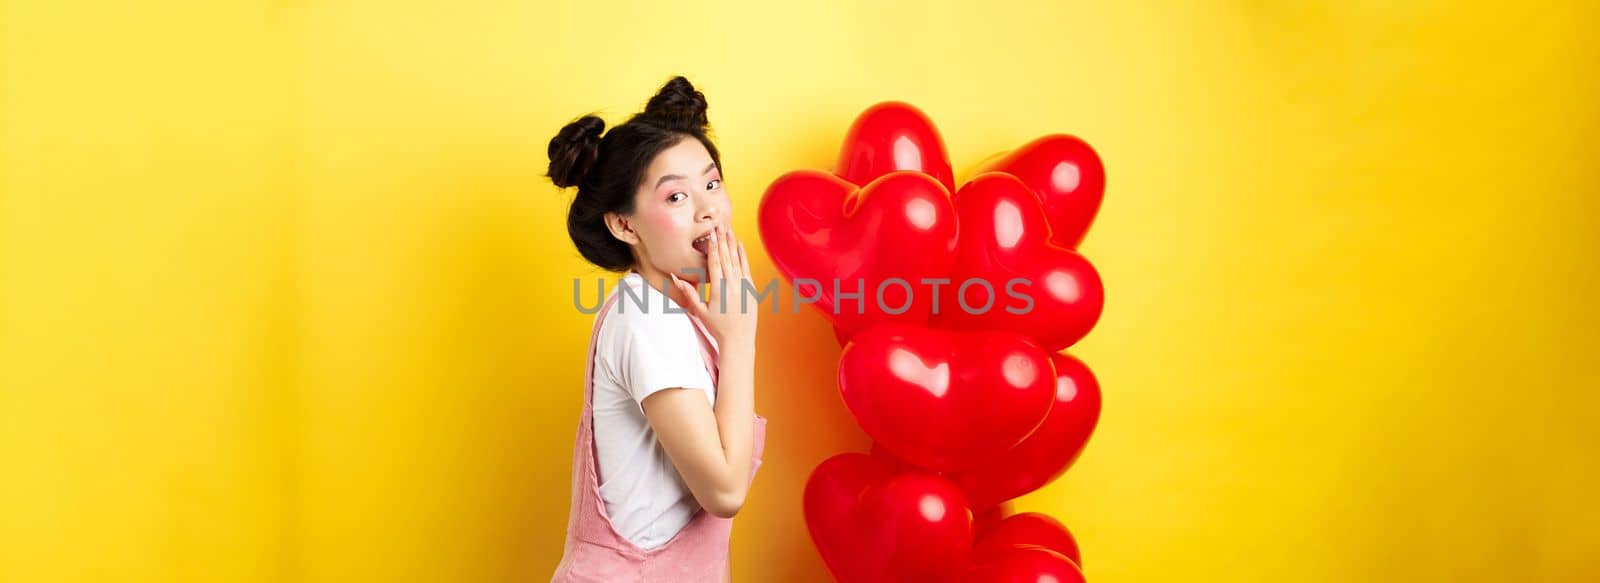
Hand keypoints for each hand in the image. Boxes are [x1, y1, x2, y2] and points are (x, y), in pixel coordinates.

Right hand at [672, 224, 757, 345]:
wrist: (739, 339)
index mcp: (718, 289)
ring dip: (732, 244)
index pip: (715, 262)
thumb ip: (688, 292)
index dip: (713, 247)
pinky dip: (743, 256)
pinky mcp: (751, 289)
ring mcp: (744, 286)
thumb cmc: (717, 326)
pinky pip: (746, 268)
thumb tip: (675, 277)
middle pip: (726, 257)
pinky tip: (740, 245)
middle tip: (719, 225)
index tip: (710, 234)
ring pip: (737, 260)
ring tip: (728, 229)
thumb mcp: (699, 310)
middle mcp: (732, 285)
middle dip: (722, 240)